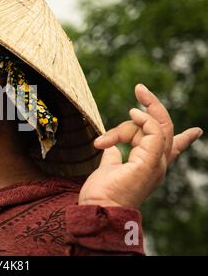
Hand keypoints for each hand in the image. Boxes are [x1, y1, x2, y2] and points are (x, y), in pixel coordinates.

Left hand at [79, 84, 202, 208]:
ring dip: (135, 118)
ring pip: (158, 126)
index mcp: (150, 165)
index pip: (172, 149)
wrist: (99, 207)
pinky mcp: (151, 161)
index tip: (196, 132)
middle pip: (165, 129)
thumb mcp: (109, 167)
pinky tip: (132, 113)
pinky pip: (155, 130)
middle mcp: (158, 164)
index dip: (184, 139)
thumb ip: (114, 155)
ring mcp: (157, 163)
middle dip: (154, 106)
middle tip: (140, 88)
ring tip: (107, 139)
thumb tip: (112, 147)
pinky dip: (144, 119)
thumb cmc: (102, 192)